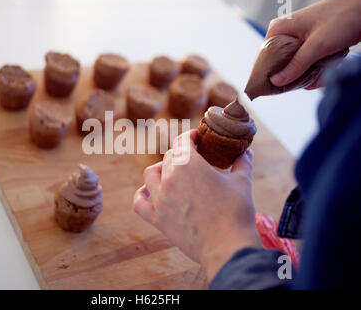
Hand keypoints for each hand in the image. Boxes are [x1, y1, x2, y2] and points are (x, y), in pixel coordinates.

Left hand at [133, 130, 261, 281]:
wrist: (227, 247)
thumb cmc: (236, 212)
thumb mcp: (242, 182)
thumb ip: (242, 163)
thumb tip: (246, 153)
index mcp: (188, 164)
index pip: (182, 141)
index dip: (190, 137)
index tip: (197, 138)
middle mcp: (169, 178)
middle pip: (169, 157)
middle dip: (181, 155)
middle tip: (193, 160)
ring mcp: (160, 199)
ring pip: (151, 175)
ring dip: (160, 170)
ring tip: (171, 172)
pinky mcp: (157, 219)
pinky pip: (139, 203)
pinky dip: (141, 195)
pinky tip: (148, 192)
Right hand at [266, 0, 360, 88]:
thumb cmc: (343, 18)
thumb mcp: (317, 45)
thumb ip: (296, 65)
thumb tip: (275, 82)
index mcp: (278, 29)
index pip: (264, 58)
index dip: (269, 75)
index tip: (276, 88)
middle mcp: (285, 34)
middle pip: (280, 65)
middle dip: (296, 74)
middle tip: (309, 75)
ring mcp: (297, 40)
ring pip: (295, 66)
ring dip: (309, 72)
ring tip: (324, 64)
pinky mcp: (309, 45)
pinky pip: (306, 63)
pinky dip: (317, 69)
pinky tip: (328, 64)